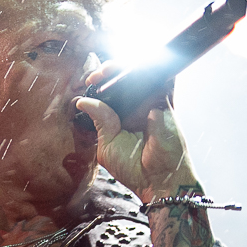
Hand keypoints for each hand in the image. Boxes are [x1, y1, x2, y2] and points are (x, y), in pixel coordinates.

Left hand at [75, 62, 198, 201]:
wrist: (157, 179)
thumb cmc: (132, 167)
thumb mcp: (107, 145)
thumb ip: (99, 121)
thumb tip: (83, 101)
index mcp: (119, 117)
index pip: (108, 93)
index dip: (98, 84)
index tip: (88, 82)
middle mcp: (134, 108)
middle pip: (122, 79)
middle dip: (108, 70)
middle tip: (96, 74)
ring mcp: (150, 103)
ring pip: (139, 74)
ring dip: (123, 67)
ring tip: (107, 69)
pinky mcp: (164, 102)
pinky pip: (160, 78)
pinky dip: (149, 67)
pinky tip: (134, 68)